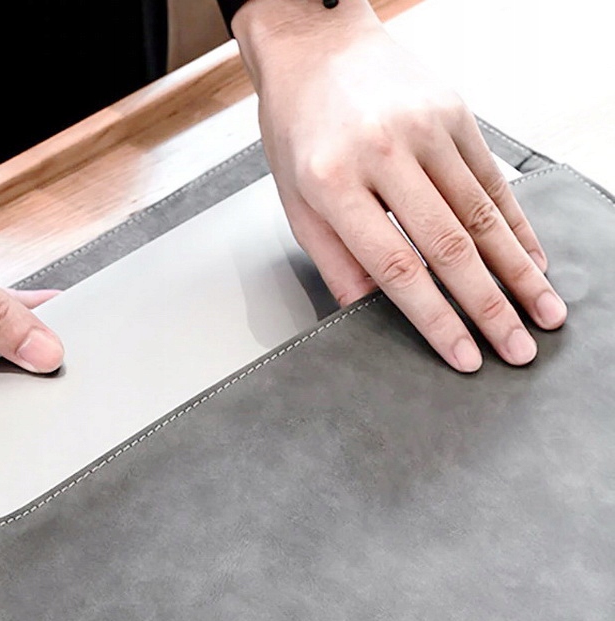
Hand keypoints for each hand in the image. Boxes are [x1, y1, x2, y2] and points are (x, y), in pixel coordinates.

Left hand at [232, 0, 566, 371]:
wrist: (315, 46)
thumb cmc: (297, 130)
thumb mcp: (294, 202)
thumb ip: (335, 261)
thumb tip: (370, 315)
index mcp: (334, 182)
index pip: (397, 267)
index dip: (436, 319)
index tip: (464, 356)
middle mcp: (384, 151)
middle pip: (450, 245)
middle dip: (490, 306)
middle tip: (518, 350)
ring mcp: (426, 127)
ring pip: (482, 214)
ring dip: (517, 271)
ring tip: (543, 312)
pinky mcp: (455, 110)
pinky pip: (492, 178)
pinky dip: (516, 223)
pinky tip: (533, 259)